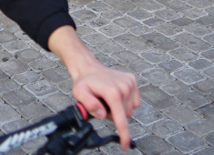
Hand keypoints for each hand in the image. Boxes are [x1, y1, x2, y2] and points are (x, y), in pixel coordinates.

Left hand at [48, 26, 138, 150]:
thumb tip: (102, 114)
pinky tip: (115, 95)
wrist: (88, 67)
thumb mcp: (79, 94)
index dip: (124, 135)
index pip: (121, 119)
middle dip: (114, 115)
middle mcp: (124, 87)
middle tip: (102, 105)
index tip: (125, 146)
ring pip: (130, 109)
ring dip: (119, 109)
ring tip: (107, 99)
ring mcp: (130, 83)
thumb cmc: (84, 82)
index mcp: (112, 92)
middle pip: (125, 116)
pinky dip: (125, 102)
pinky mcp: (132, 80)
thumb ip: (89, 104)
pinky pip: (134, 101)